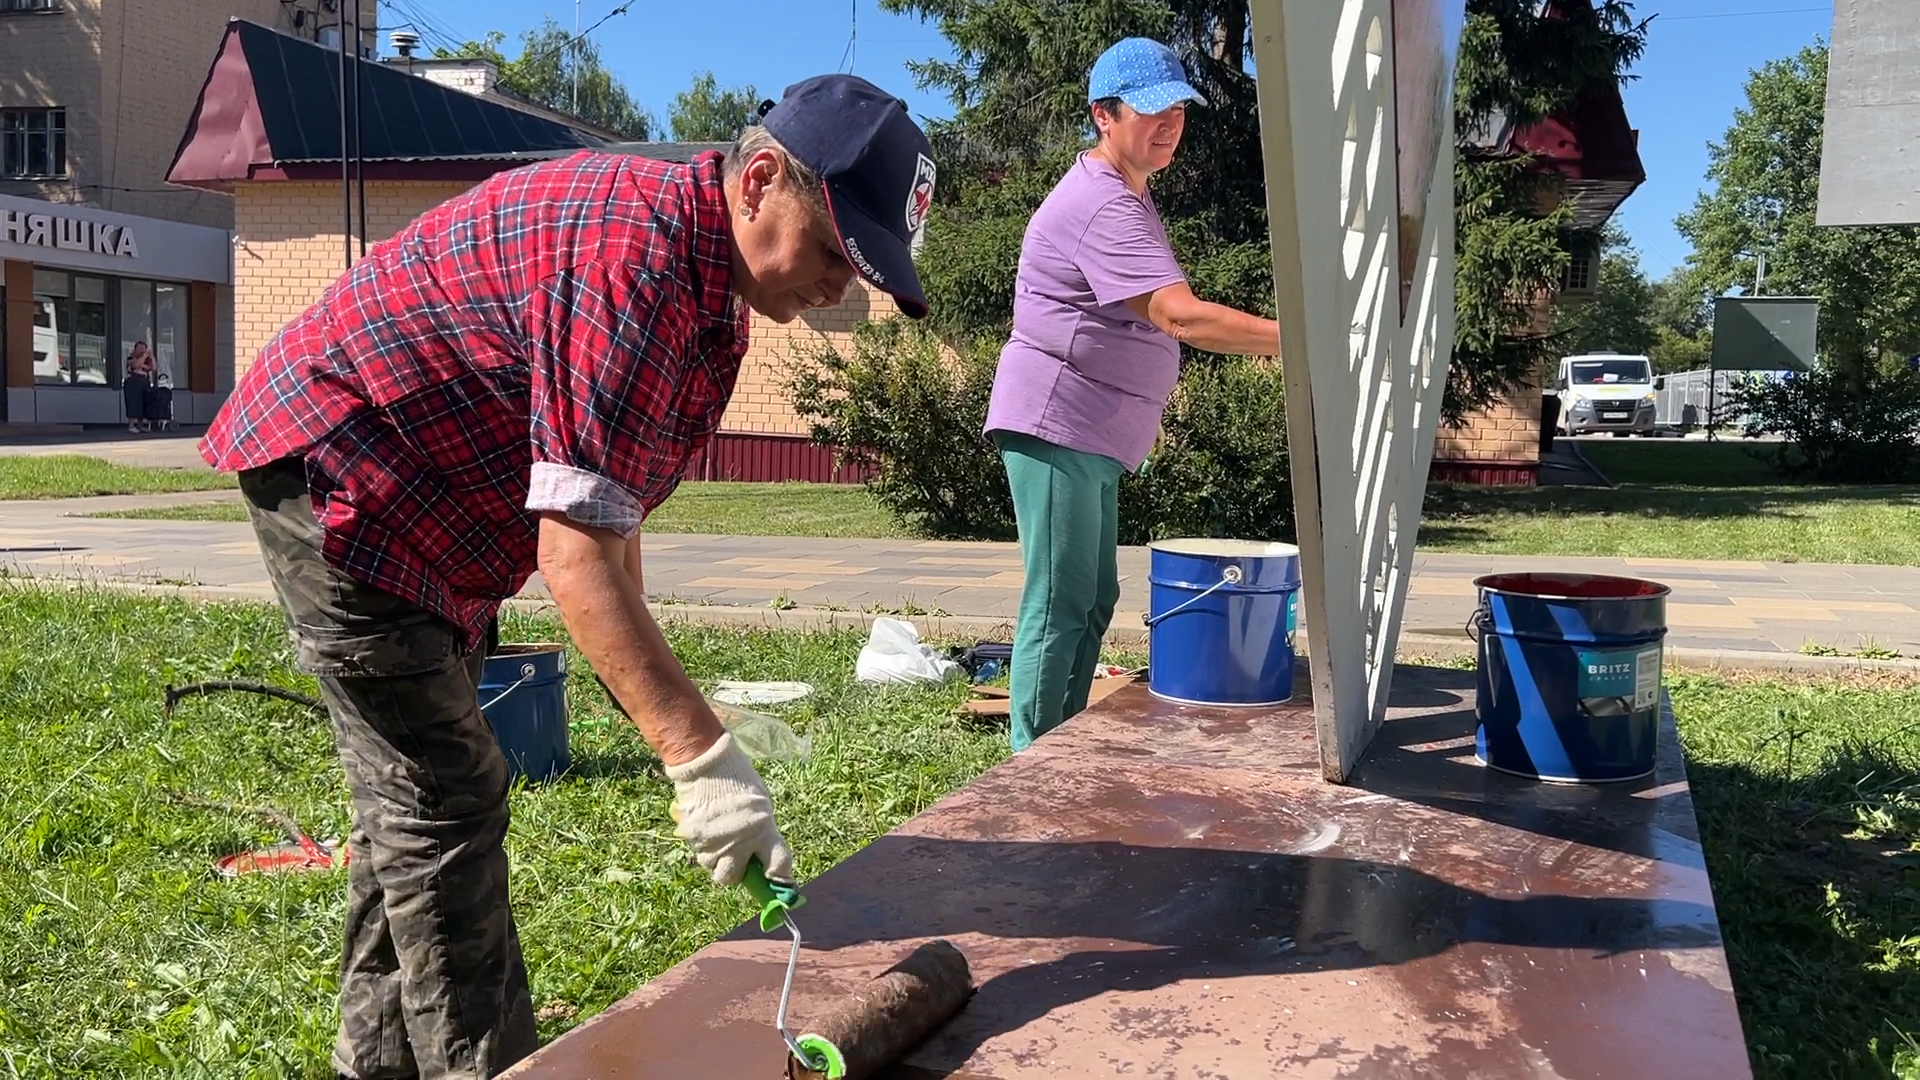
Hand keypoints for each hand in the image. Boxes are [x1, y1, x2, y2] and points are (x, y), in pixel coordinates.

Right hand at [664, 732, 794, 885]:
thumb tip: (762, 857)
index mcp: (763, 830)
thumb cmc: (738, 780)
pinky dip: (705, 846)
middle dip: (737, 872)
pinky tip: (708, 827)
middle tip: (739, 858)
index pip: (778, 866)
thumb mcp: (761, 805)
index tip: (779, 882)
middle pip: (734, 879)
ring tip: (721, 836)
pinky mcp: (692, 838)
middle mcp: (739, 841)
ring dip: (718, 859)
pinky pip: (699, 852)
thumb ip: (763, 832)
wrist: (706, 762)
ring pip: (713, 868)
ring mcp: (713, 842)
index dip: (780, 878)